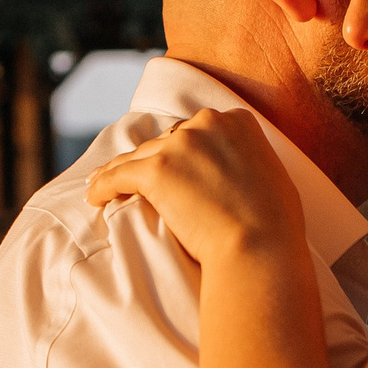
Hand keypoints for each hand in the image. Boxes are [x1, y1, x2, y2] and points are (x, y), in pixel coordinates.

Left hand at [84, 107, 306, 267]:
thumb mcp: (273, 174)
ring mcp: (178, 145)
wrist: (259, 247)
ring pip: (140, 156)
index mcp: (237, 121)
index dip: (186, 151)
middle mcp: (206, 124)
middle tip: (142, 180)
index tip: (176, 166)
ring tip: (103, 185)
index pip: (200, 131)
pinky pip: (118, 175)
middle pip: (168, 140)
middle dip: (156, 160)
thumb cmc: (274, 224)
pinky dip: (103, 185)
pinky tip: (93, 196)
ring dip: (121, 171)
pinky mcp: (155, 170)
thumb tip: (241, 167)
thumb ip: (249, 159)